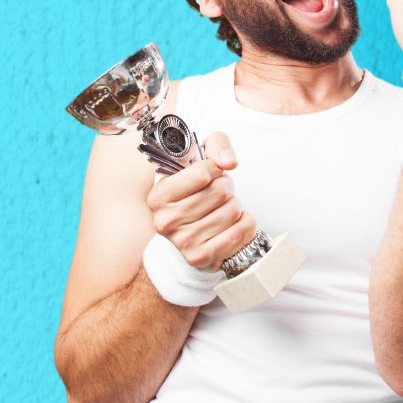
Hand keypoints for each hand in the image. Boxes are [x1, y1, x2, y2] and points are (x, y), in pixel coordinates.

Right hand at [145, 132, 256, 271]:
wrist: (203, 231)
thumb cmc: (202, 190)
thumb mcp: (204, 158)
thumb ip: (217, 145)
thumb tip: (229, 162)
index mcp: (158, 195)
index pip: (202, 173)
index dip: (215, 169)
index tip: (210, 175)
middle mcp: (164, 221)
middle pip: (220, 191)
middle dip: (227, 188)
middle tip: (219, 195)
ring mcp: (181, 242)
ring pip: (232, 210)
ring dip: (235, 207)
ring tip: (222, 210)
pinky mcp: (200, 257)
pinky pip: (240, 231)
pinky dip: (245, 224)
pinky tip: (232, 226)